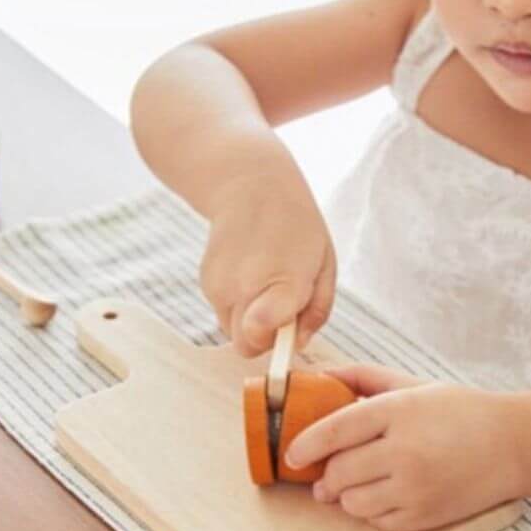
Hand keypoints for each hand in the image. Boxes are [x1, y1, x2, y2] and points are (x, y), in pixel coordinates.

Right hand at [202, 172, 335, 355]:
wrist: (250, 184)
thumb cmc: (296, 225)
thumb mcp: (325, 264)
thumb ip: (316, 310)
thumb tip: (298, 343)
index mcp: (281, 281)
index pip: (259, 332)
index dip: (273, 342)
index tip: (287, 333)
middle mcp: (243, 287)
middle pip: (246, 346)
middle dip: (265, 338)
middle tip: (282, 308)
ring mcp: (219, 286)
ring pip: (233, 331)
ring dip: (251, 318)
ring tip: (266, 280)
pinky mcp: (205, 283)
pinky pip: (224, 312)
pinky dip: (238, 303)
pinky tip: (249, 271)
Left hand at [284, 364, 522, 530]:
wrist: (514, 446)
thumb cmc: (459, 411)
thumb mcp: (413, 384)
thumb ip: (363, 377)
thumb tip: (316, 375)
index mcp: (399, 410)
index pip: (335, 430)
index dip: (305, 444)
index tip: (293, 453)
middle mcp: (406, 450)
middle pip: (339, 472)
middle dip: (326, 475)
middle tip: (327, 473)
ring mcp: (416, 487)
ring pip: (352, 503)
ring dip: (347, 496)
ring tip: (360, 483)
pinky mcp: (425, 516)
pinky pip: (377, 521)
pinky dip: (372, 511)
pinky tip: (386, 494)